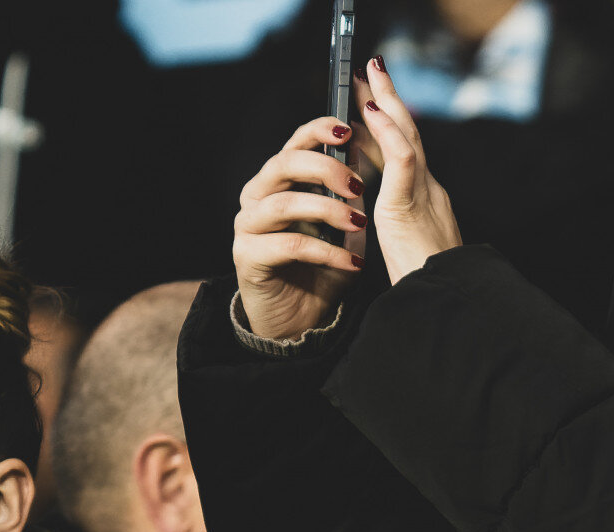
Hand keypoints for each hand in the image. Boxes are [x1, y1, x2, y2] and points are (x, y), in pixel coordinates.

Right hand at [233, 115, 370, 340]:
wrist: (298, 321)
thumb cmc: (320, 269)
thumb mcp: (343, 227)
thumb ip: (349, 195)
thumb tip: (365, 154)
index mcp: (278, 181)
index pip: (294, 144)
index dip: (318, 130)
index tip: (348, 129)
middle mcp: (257, 196)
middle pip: (284, 164)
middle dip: (325, 168)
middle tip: (358, 183)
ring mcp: (248, 225)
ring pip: (284, 203)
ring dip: (326, 210)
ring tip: (359, 222)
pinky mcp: (247, 256)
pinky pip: (288, 246)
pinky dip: (325, 251)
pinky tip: (352, 261)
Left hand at [356, 57, 461, 287]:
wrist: (440, 306)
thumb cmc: (423, 288)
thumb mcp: (405, 248)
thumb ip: (395, 224)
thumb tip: (373, 211)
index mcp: (425, 202)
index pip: (404, 153)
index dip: (387, 125)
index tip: (371, 101)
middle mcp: (430, 191)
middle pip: (409, 134)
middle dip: (389, 100)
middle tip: (371, 70)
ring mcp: (424, 194)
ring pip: (408, 136)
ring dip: (387, 101)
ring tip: (369, 75)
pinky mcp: (410, 205)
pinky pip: (402, 158)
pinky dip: (387, 130)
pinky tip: (371, 111)